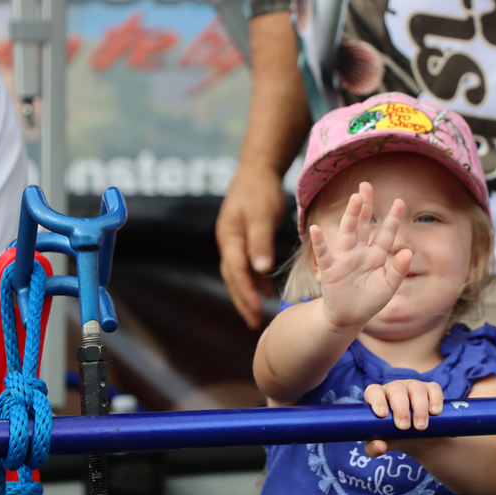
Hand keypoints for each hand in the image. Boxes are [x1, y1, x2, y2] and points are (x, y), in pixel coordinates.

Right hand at [215, 164, 288, 328]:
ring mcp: (233, 241)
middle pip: (233, 279)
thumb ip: (260, 242)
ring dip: (247, 294)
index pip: (237, 273)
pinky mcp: (242, 239)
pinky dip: (254, 280)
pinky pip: (245, 266)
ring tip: (258, 313)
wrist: (256, 169)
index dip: (246, 293)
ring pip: (238, 274)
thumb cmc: (260, 190)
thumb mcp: (261, 215)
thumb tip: (260, 270)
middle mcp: (228, 243)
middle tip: (254, 324)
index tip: (257, 311)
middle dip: (243, 301)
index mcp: (229, 239)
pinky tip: (267, 289)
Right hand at [311, 182, 411, 330]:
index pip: (386, 233)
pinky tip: (315, 229)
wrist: (349, 318)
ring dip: (351, 216)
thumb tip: (407, 251)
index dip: (393, 218)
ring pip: (348, 233)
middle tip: (366, 186)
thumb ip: (398, 270)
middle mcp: (360, 252)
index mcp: (376, 255)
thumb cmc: (370, 301)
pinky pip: (324, 254)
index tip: (400, 201)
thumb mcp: (388, 287)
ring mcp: (344, 259)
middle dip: (365, 206)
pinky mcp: (330, 270)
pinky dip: (319, 242)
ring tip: (354, 198)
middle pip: (363, 225)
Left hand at [363, 379, 443, 457]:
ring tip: (420, 426)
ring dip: (419, 408)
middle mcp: (395, 388)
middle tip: (403, 427)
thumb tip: (380, 447)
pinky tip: (435, 412)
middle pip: (396, 390)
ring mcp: (413, 387)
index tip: (382, 414)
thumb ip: (374, 448)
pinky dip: (435, 399)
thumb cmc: (394, 436)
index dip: (377, 400)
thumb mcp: (384, 443)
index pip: (373, 391)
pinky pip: (434, 389)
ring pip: (416, 389)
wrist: (418, 437)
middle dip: (400, 408)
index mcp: (379, 397)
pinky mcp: (431, 389)